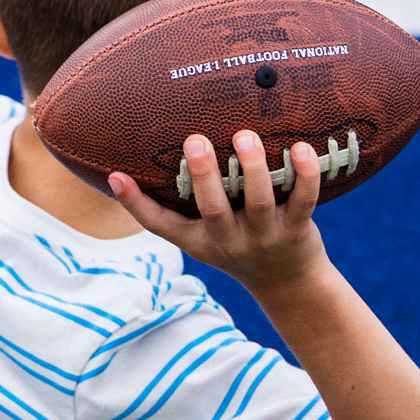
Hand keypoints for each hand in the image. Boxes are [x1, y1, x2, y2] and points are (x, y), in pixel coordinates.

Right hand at [109, 131, 330, 296]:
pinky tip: (302, 148)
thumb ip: (178, 208)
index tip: (115, 176)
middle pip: (212, 209)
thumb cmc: (236, 246)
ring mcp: (264, 238)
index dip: (134, 203)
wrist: (288, 284)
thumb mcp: (202, 237)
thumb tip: (137, 165)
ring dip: (253, 167)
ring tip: (245, 136)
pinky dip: (304, 175)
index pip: (160, 225)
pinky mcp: (297, 232)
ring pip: (258, 201)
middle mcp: (228, 240)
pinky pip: (302, 202)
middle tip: (194, 139)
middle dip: (203, 174)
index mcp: (198, 239)